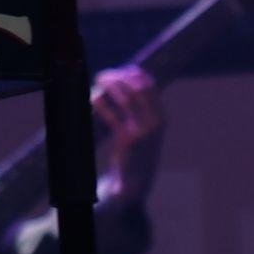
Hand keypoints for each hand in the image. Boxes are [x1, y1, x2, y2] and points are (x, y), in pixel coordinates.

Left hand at [94, 67, 165, 201]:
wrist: (135, 182)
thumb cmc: (137, 150)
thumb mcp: (146, 127)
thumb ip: (141, 105)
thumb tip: (130, 74)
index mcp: (161, 116)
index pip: (148, 84)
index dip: (132, 74)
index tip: (118, 71)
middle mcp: (155, 122)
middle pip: (135, 87)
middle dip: (118, 77)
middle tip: (101, 76)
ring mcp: (142, 130)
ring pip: (124, 97)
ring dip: (108, 87)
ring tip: (95, 84)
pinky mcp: (126, 139)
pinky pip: (110, 114)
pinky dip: (100, 104)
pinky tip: (92, 101)